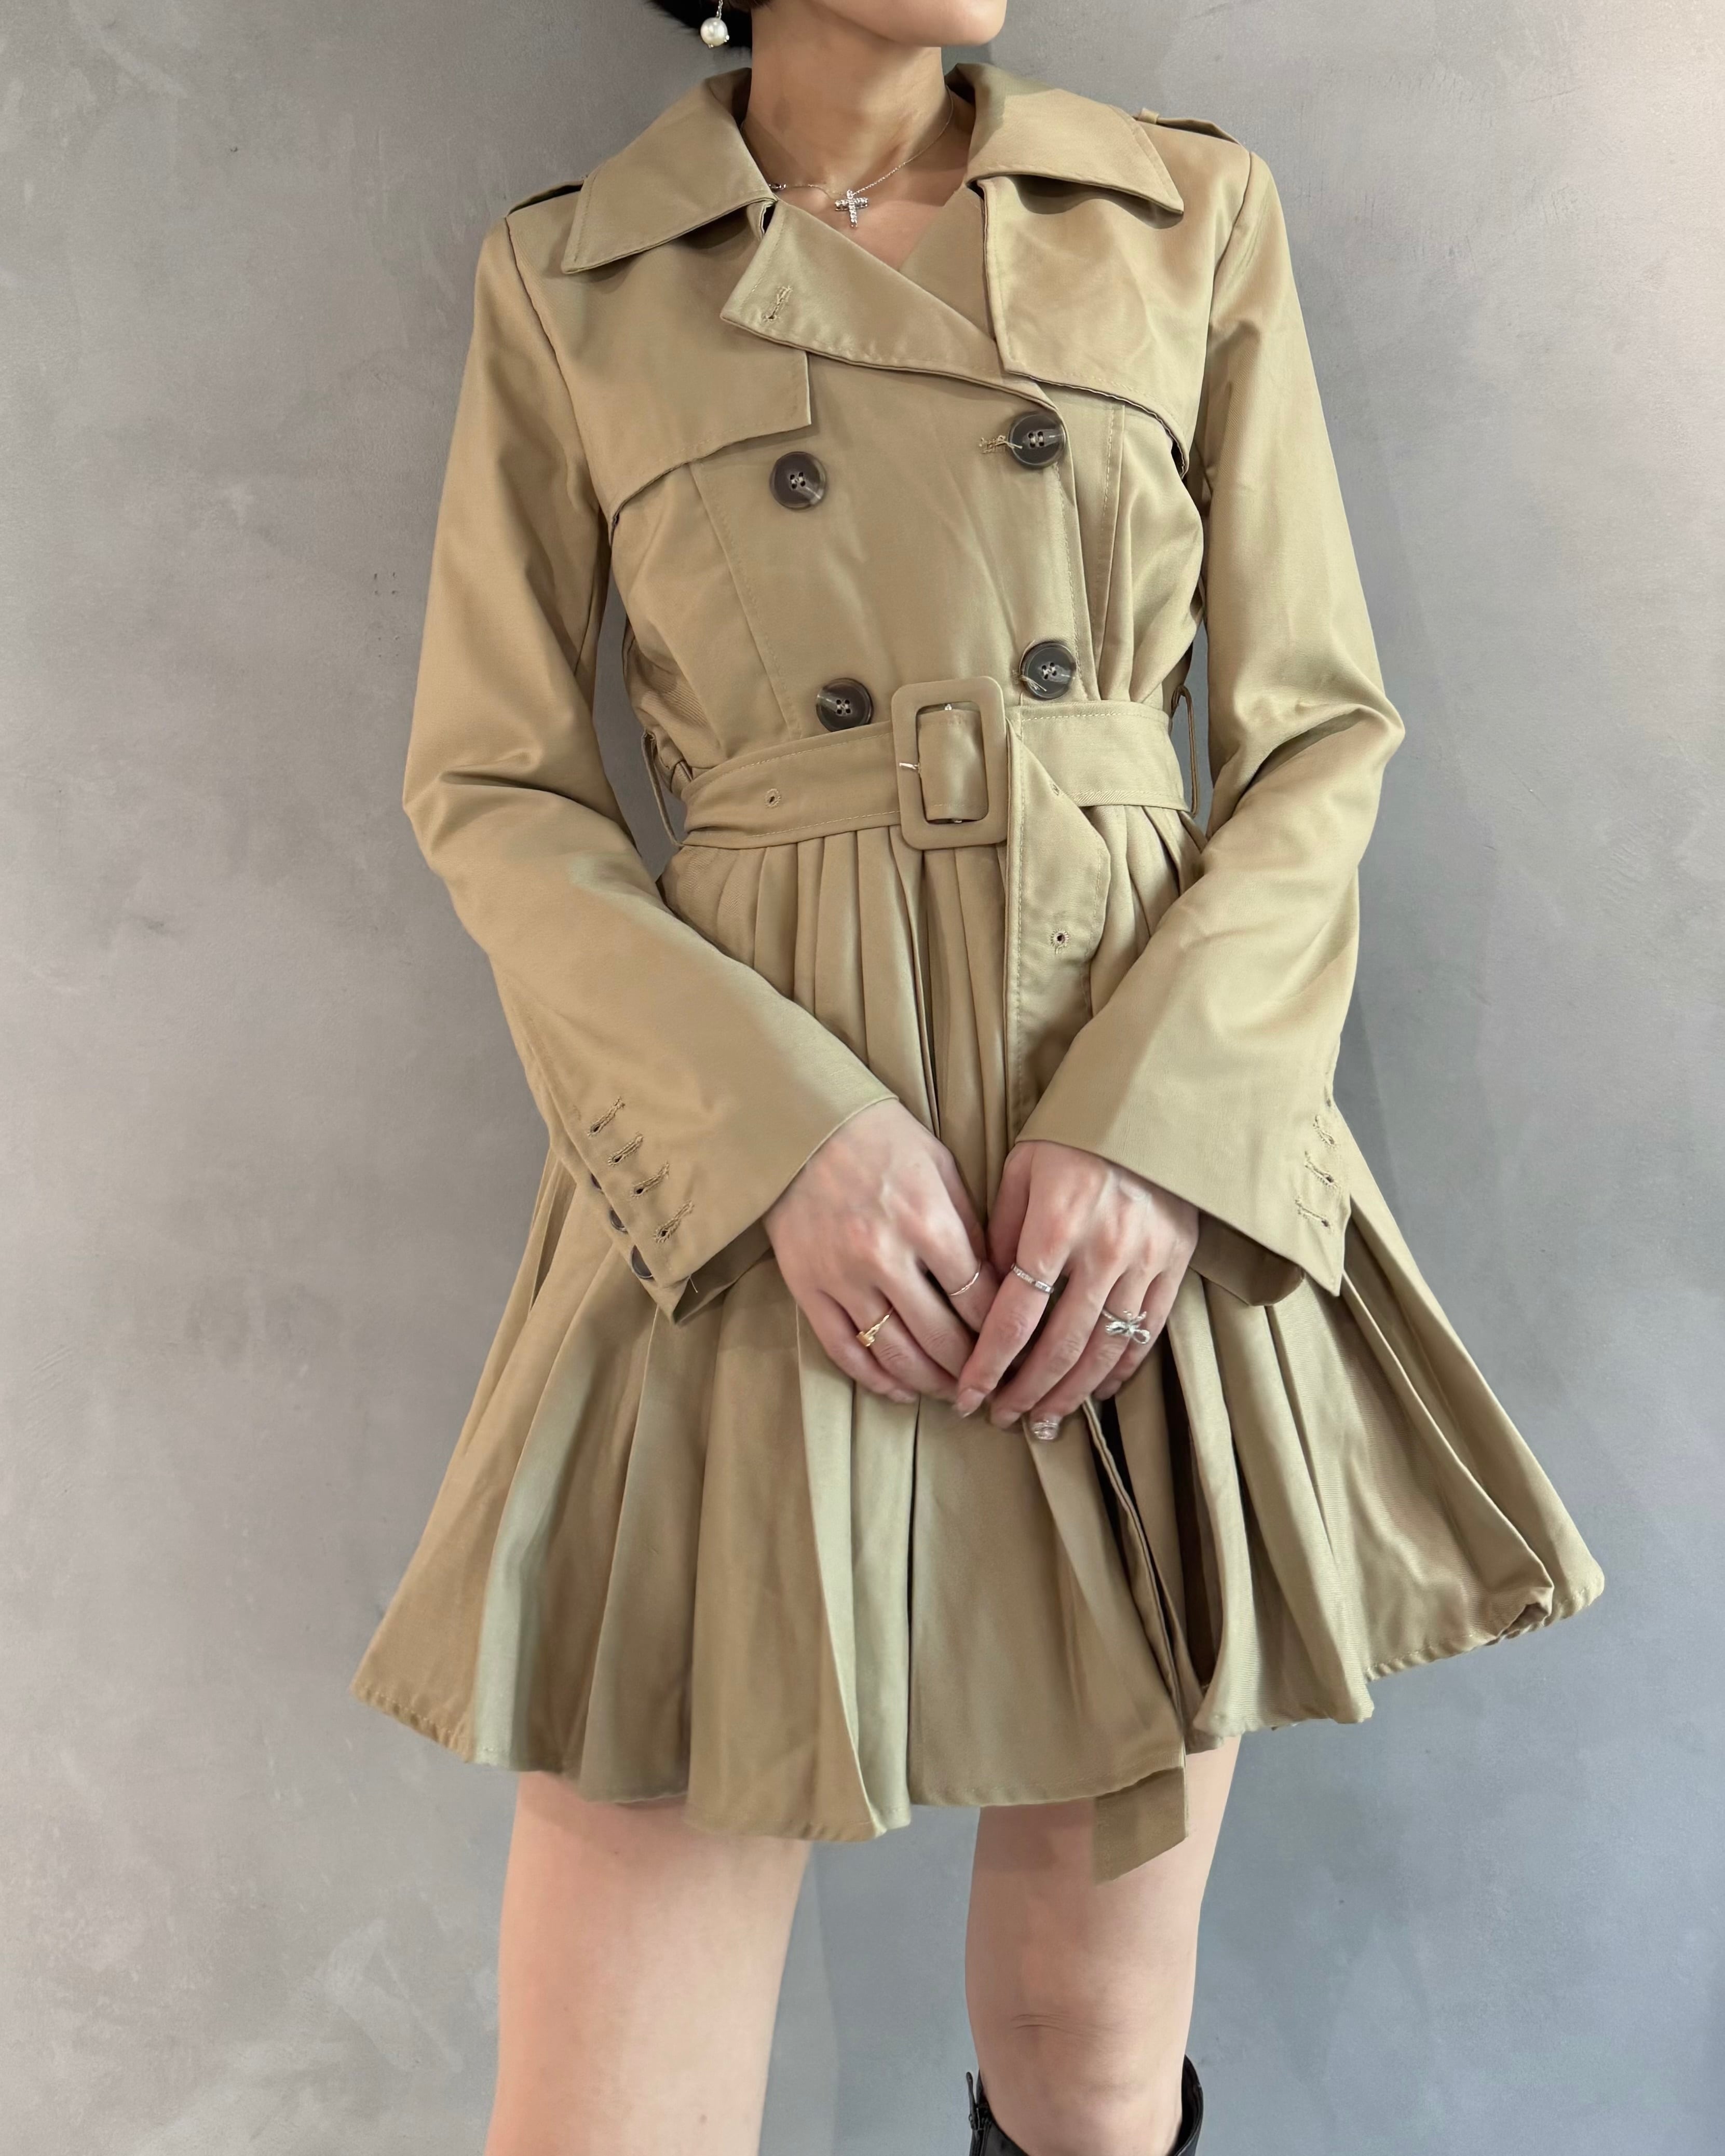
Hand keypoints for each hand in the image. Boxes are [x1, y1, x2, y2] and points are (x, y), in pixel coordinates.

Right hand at [764, 1100, 999, 1406]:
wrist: (802, 1124)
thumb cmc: (881, 1138)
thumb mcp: (941, 1167)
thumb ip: (969, 1226)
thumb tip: (996, 1286)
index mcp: (927, 1221)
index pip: (978, 1300)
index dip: (1001, 1332)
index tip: (1015, 1348)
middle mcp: (884, 1255)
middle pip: (942, 1337)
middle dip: (972, 1369)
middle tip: (989, 1383)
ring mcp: (842, 1276)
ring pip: (895, 1354)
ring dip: (929, 1382)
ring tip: (951, 1392)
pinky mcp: (807, 1287)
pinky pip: (844, 1350)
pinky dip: (875, 1379)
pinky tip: (900, 1389)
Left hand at [955, 1140, 1197, 1429]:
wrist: (1152, 1105)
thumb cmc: (1074, 1135)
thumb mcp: (1021, 1170)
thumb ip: (1002, 1234)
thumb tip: (986, 1297)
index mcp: (1055, 1226)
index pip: (1015, 1317)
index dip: (989, 1365)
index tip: (967, 1395)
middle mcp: (1103, 1251)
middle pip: (1059, 1346)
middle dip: (1025, 1392)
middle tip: (1000, 1418)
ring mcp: (1145, 1262)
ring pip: (1104, 1351)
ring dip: (1070, 1394)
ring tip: (1042, 1420)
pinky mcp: (1175, 1265)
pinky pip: (1147, 1332)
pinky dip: (1120, 1370)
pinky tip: (1096, 1392)